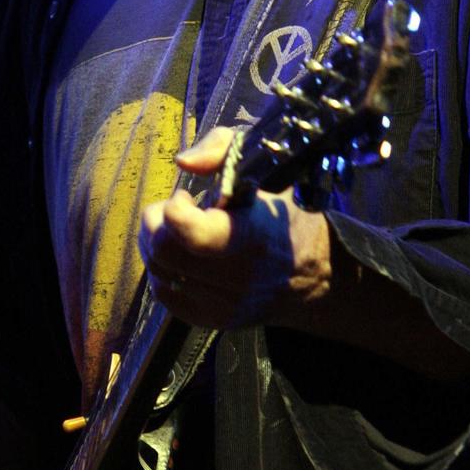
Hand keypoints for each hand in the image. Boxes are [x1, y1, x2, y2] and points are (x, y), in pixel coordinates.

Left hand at [138, 128, 332, 329]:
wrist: (313, 273)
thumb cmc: (285, 209)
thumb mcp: (264, 163)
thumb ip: (220, 149)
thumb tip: (183, 163)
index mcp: (254, 234)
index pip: (195, 235)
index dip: (175, 211)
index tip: (187, 198)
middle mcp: (239, 276)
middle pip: (164, 253)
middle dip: (157, 223)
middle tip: (179, 210)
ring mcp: (224, 304)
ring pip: (158, 273)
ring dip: (157, 244)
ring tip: (180, 230)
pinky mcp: (213, 320)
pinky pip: (164, 293)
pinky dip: (164, 269)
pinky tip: (184, 254)